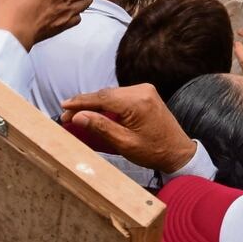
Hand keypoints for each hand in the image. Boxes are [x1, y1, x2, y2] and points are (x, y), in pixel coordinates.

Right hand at [60, 84, 196, 173]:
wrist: (178, 151)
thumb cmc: (153, 151)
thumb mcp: (125, 143)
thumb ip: (101, 127)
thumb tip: (79, 116)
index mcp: (137, 102)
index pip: (102, 98)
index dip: (81, 102)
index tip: (64, 106)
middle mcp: (142, 90)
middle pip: (106, 94)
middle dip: (85, 105)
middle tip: (66, 116)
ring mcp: (145, 90)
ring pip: (112, 95)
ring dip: (95, 104)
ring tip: (78, 115)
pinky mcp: (146, 94)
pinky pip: (121, 96)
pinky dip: (107, 104)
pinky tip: (95, 112)